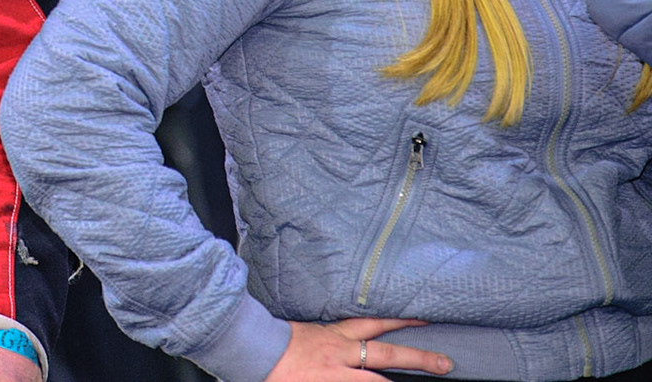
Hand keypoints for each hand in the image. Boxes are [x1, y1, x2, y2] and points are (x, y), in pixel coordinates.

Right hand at [267, 318, 450, 380]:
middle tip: (445, 363)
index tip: (422, 320)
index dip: (399, 322)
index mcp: (333, 336)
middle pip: (386, 354)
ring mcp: (335, 375)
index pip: (372, 324)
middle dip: (418, 358)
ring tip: (432, 371)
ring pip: (376, 380)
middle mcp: (340, 354)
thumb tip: (342, 340)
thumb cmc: (272, 340)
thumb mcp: (301, 332)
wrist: (250, 348)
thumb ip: (323, 336)